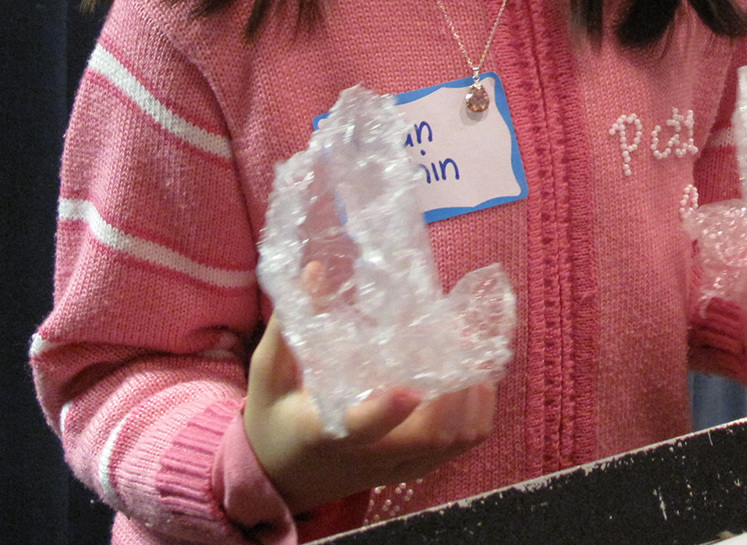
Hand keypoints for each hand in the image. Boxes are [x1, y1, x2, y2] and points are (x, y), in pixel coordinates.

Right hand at [243, 312, 494, 514]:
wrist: (282, 478)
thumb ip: (290, 325)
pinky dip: (475, 418)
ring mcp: (394, 468)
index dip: (387, 412)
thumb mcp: (270, 374)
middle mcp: (366, 457)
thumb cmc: (275, 418)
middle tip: (459, 344)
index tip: (410, 388)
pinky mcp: (411, 470)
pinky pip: (457, 451)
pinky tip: (477, 382)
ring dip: (470, 402)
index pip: (360, 428)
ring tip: (473, 356)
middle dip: (453, 394)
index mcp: (324, 432)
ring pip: (449, 446)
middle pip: (425, 438)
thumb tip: (315, 268)